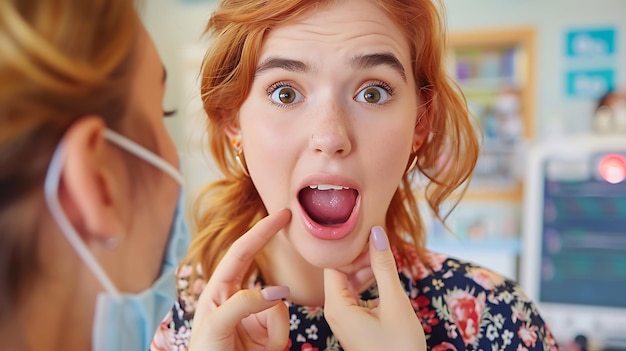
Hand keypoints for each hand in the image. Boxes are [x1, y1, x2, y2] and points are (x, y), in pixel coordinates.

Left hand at [188, 209, 291, 350]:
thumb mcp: (216, 324)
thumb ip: (245, 303)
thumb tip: (279, 291)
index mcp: (219, 290)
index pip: (242, 253)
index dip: (261, 232)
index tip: (281, 215)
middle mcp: (240, 300)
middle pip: (266, 277)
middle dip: (274, 272)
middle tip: (292, 258)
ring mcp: (258, 317)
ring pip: (280, 305)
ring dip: (272, 323)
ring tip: (253, 344)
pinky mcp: (271, 334)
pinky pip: (284, 325)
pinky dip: (277, 336)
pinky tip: (263, 349)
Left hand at [323, 226, 425, 350]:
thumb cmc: (399, 346)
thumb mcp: (394, 302)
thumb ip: (384, 266)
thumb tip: (377, 232)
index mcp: (336, 305)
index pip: (333, 262)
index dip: (352, 249)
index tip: (375, 241)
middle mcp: (334, 311)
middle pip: (339, 271)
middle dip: (361, 258)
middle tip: (384, 250)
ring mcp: (343, 319)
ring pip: (348, 283)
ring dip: (367, 271)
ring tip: (388, 264)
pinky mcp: (353, 324)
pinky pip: (355, 295)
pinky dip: (369, 285)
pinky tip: (385, 282)